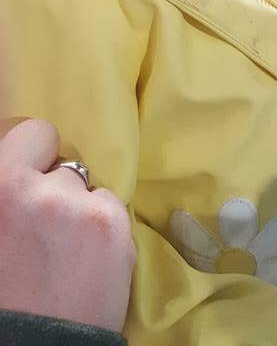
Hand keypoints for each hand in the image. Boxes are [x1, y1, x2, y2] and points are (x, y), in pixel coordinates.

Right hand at [0, 119, 135, 331]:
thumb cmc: (6, 297)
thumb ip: (11, 194)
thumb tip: (25, 174)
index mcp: (0, 187)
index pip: (35, 133)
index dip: (36, 157)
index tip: (34, 180)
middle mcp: (36, 189)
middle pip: (65, 163)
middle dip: (59, 186)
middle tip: (48, 225)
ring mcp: (77, 206)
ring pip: (89, 189)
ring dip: (82, 211)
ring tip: (68, 253)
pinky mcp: (111, 227)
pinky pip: (112, 210)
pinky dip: (104, 231)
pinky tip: (88, 263)